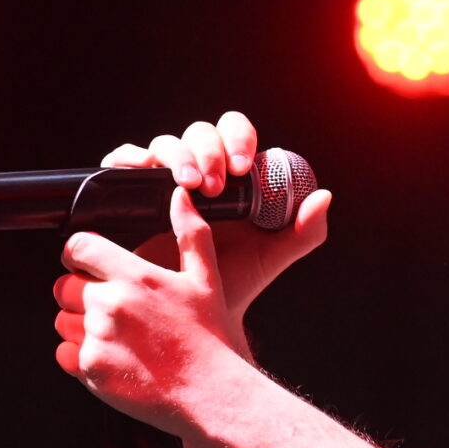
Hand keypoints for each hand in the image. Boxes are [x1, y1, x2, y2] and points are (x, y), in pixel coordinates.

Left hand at [54, 187, 244, 431]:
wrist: (213, 395)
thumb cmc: (213, 340)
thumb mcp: (206, 280)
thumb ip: (190, 234)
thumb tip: (179, 196)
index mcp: (134, 275)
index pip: (78, 247)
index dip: (78, 254)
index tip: (85, 265)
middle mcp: (111, 302)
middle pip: (65, 286)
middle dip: (80, 295)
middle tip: (110, 313)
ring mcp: (98, 337)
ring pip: (63, 321)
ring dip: (79, 328)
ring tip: (115, 340)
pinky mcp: (91, 369)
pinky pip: (65, 355)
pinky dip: (80, 358)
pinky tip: (113, 360)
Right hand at [100, 111, 332, 323]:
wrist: (192, 315)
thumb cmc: (233, 281)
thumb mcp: (271, 258)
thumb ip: (304, 232)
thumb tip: (323, 196)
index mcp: (233, 177)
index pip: (234, 133)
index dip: (238, 139)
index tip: (242, 167)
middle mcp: (199, 172)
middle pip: (199, 134)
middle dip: (208, 151)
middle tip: (213, 185)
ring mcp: (164, 181)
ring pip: (165, 143)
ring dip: (177, 156)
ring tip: (187, 186)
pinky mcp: (133, 194)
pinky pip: (125, 161)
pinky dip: (128, 158)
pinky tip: (138, 171)